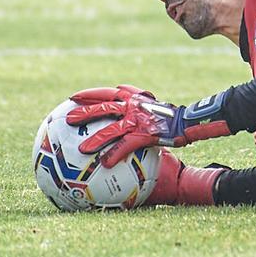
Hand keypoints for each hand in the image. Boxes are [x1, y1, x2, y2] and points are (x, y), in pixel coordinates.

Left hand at [65, 85, 230, 165]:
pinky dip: (115, 154)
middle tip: (68, 119)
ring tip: (82, 150)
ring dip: (96, 140)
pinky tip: (105, 164)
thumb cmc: (170, 115)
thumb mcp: (150, 105)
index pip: (106, 92)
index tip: (73, 97)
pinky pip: (126, 146)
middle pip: (104, 108)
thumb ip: (135, 104)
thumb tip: (121, 104)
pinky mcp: (146, 134)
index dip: (89, 94)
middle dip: (84, 113)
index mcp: (132, 98)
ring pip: (112, 129)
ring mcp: (138, 120)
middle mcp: (133, 106)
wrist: (188, 121)